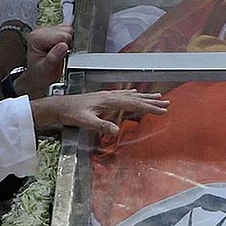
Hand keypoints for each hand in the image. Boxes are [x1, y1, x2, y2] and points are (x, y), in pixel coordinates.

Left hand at [14, 25, 73, 99]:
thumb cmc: (40, 74)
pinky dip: (69, 41)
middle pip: (66, 31)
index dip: (67, 47)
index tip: (62, 56)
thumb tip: (64, 46)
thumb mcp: (46, 69)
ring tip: (61, 53)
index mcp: (36, 38)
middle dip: (68, 44)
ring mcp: (47, 30)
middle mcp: (40, 31)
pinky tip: (63, 49)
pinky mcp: (53, 31)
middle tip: (61, 56)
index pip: (62, 36)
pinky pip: (68, 31)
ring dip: (69, 42)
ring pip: (68, 30)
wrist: (37, 77)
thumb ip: (54, 57)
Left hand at [31, 89, 170, 135]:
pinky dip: (133, 95)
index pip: (133, 104)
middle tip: (167, 103)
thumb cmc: (71, 113)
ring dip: (145, 97)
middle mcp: (110, 96)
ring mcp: (107, 96)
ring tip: (157, 97)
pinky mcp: (103, 98)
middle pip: (135, 98)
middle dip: (151, 101)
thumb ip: (101, 125)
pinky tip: (135, 94)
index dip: (149, 107)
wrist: (58, 106)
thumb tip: (116, 130)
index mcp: (108, 101)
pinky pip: (123, 95)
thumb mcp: (85, 121)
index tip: (162, 110)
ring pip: (131, 95)